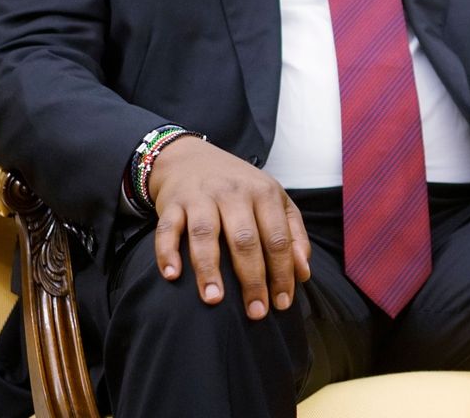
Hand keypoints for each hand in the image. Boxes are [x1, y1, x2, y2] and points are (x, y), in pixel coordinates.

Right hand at [147, 137, 311, 319]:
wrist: (192, 157)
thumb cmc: (240, 187)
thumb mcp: (274, 200)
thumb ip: (293, 234)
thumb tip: (303, 273)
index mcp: (265, 193)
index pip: (278, 238)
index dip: (282, 272)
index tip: (282, 303)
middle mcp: (234, 193)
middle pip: (245, 240)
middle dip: (252, 280)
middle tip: (255, 313)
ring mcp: (201, 197)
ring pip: (206, 235)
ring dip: (209, 269)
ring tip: (214, 300)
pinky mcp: (172, 203)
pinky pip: (167, 229)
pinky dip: (168, 252)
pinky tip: (172, 275)